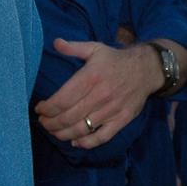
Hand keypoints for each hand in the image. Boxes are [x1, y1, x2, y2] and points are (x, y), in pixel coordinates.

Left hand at [34, 39, 160, 147]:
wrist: (146, 68)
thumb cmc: (116, 60)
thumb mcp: (95, 49)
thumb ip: (74, 47)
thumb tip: (56, 42)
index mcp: (91, 77)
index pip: (62, 100)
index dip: (46, 108)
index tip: (39, 109)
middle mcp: (100, 95)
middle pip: (68, 117)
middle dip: (50, 123)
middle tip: (43, 122)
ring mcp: (112, 109)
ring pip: (81, 129)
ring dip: (63, 134)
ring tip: (55, 131)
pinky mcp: (122, 119)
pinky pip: (101, 137)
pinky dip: (86, 143)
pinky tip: (76, 142)